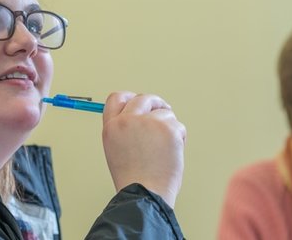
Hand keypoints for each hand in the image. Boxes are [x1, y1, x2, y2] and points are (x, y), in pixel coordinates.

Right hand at [102, 91, 185, 207]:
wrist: (144, 192)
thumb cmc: (133, 177)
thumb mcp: (117, 148)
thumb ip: (124, 129)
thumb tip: (141, 114)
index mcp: (111, 126)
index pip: (117, 98)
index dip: (130, 98)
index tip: (140, 103)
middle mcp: (127, 120)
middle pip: (144, 98)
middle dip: (156, 104)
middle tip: (163, 113)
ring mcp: (148, 122)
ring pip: (165, 113)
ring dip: (168, 127)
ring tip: (163, 150)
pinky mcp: (167, 128)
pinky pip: (178, 126)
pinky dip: (179, 138)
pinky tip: (171, 154)